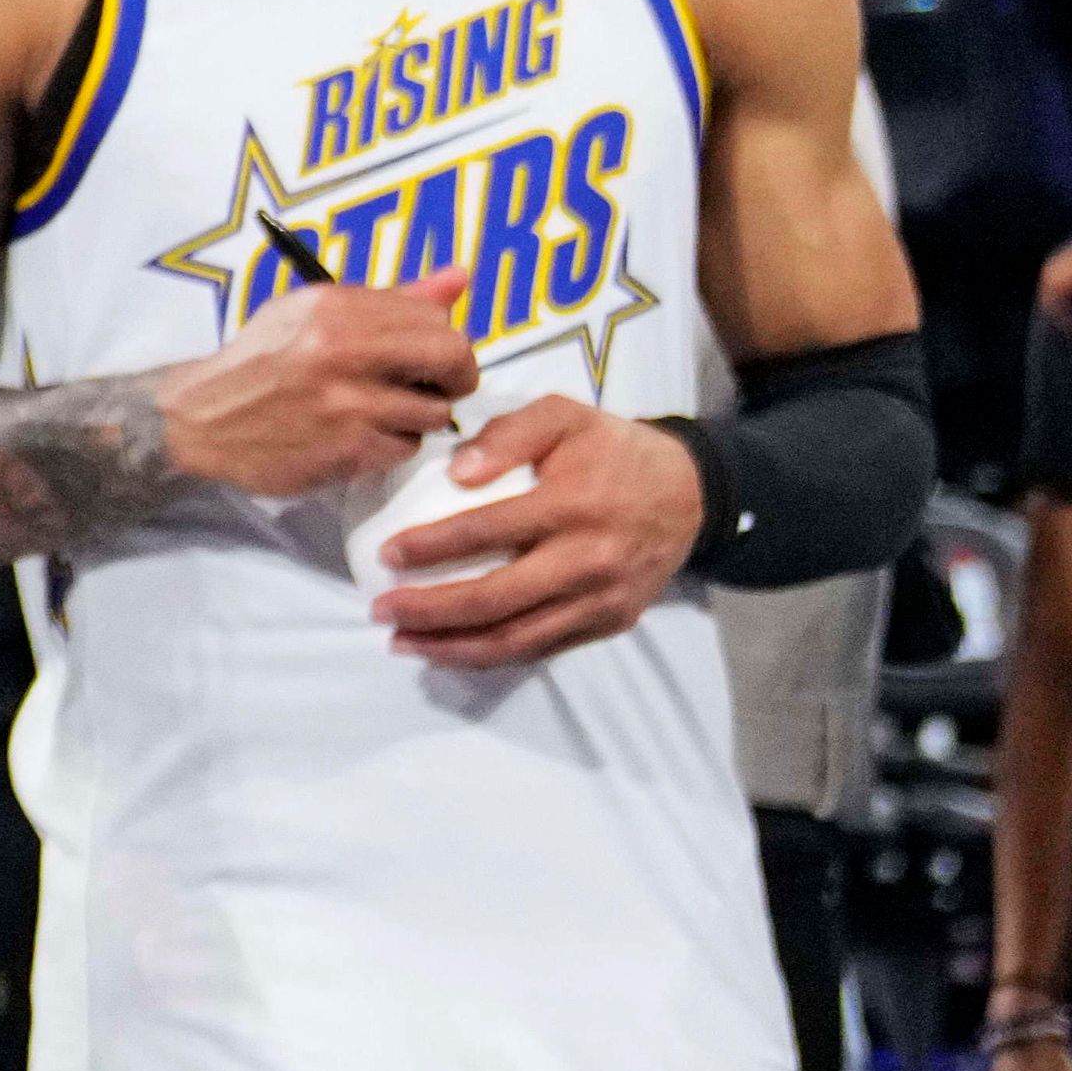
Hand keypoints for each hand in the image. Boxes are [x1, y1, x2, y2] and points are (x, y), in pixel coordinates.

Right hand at [151, 279, 478, 498]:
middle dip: (456, 376)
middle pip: (450, 356)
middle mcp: (341, 347)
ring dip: (418, 417)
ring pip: (434, 410)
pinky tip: (360, 438)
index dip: (445, 339)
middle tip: (438, 388)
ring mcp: (345, 401)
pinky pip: (406, 447)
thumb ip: (391, 300)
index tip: (430, 357)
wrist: (197, 421)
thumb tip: (460, 278)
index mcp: (333, 306)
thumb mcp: (312, 316)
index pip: (433, 315)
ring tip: (381, 414)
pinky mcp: (346, 447)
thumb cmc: (260, 364)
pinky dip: (391, 446)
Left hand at [362, 396, 707, 671]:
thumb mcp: (563, 416)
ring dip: (453, 647)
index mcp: (574, 505)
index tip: (386, 554)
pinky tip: (451, 648)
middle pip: (497, 599)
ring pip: (518, 638)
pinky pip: (543, 648)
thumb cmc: (611, 450)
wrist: (690, 494)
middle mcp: (589, 560)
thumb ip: (508, 434)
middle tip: (380, 610)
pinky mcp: (611, 623)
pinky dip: (493, 654)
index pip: (489, 530)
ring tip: (402, 642)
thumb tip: (457, 472)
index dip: (432, 547)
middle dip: (430, 611)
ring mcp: (602, 599)